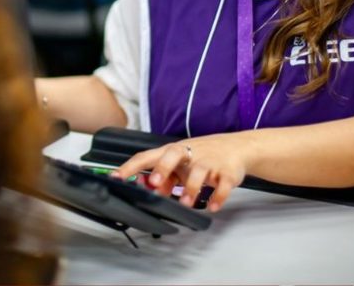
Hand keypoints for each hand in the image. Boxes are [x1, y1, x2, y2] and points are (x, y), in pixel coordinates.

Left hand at [113, 133, 249, 211]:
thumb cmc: (204, 155)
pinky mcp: (227, 172)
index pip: (148, 156)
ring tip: (186, 203)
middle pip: (174, 154)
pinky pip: (223, 184)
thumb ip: (165, 177)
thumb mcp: (181, 164)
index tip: (116, 177)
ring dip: (192, 188)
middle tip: (155, 183)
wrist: (237, 147)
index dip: (131, 167)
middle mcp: (190, 153)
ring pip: (199, 171)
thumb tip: (149, 190)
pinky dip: (217, 196)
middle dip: (164, 168)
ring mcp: (210, 161)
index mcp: (174, 151)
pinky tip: (212, 206)